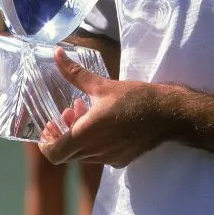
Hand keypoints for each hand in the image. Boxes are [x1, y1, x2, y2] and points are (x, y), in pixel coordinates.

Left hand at [38, 48, 172, 166]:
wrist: (167, 114)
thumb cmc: (135, 98)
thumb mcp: (102, 85)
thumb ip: (75, 73)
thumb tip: (56, 54)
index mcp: (87, 134)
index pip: (55, 153)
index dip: (46, 144)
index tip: (49, 128)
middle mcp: (95, 151)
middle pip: (68, 153)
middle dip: (63, 133)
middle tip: (67, 113)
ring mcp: (109, 158)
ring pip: (83, 154)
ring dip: (79, 136)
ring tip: (86, 113)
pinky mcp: (121, 160)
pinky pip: (99, 155)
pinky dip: (94, 142)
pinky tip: (104, 124)